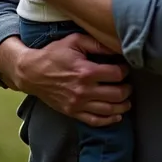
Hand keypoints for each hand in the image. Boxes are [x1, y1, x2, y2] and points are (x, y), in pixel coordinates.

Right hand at [3, 34, 131, 126]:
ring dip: (122, 105)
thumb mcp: (74, 41)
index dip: (125, 70)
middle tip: (128, 84)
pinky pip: (95, 121)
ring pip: (109, 110)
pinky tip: (117, 115)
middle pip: (117, 94)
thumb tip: (115, 46)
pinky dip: (109, 120)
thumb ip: (96, 43)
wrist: (32, 73)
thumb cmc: (54, 54)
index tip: (124, 67)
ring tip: (127, 99)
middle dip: (127, 89)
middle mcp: (84, 90)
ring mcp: (78, 104)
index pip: (116, 74)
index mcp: (86, 71)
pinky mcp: (73, 112)